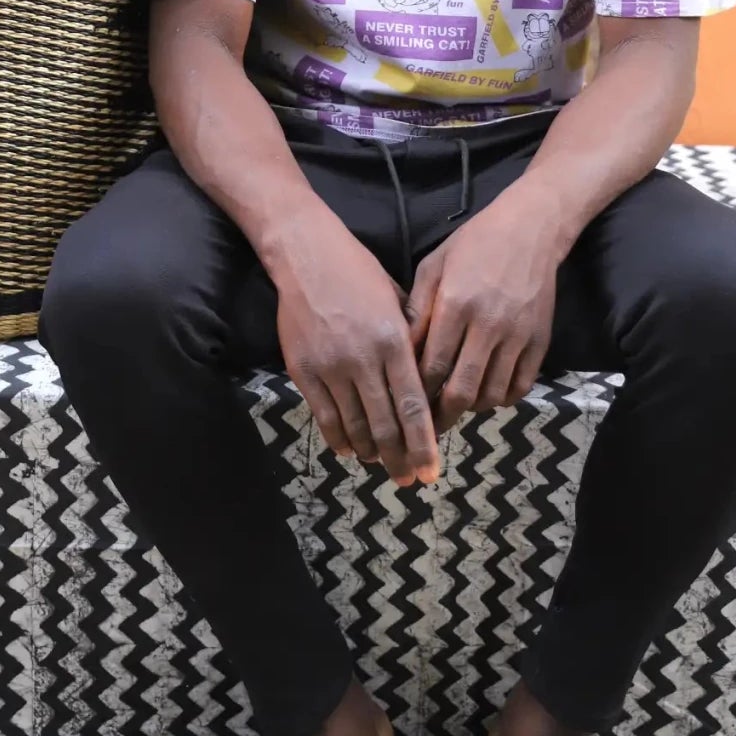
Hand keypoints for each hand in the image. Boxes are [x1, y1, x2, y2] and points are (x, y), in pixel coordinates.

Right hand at [273, 215, 439, 486]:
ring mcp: (331, 366)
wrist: (307, 255)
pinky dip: (339, 438)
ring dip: (370, 452)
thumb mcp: (397, 299)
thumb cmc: (359, 272)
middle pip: (385, 424)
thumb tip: (429, 382)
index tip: (431, 472)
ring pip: (355, 425)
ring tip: (381, 464)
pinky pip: (324, 416)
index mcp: (393, 340)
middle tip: (408, 480)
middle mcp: (363, 358)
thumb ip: (413, 340)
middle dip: (400, 458)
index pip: (413, 405)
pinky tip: (350, 449)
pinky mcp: (303, 369)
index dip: (424, 444)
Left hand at [407, 196, 561, 434]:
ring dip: (471, 407)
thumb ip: (418, 309)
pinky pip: (520, 386)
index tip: (406, 407)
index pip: (433, 365)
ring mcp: (518, 336)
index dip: (419, 393)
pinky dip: (502, 397)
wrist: (530, 229)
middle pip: (462, 390)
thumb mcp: (433, 266)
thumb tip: (402, 352)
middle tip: (428, 427)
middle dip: (442, 416)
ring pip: (492, 394)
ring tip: (456, 404)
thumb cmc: (473, 244)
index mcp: (456, 304)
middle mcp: (488, 325)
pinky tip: (487, 391)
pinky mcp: (541, 342)